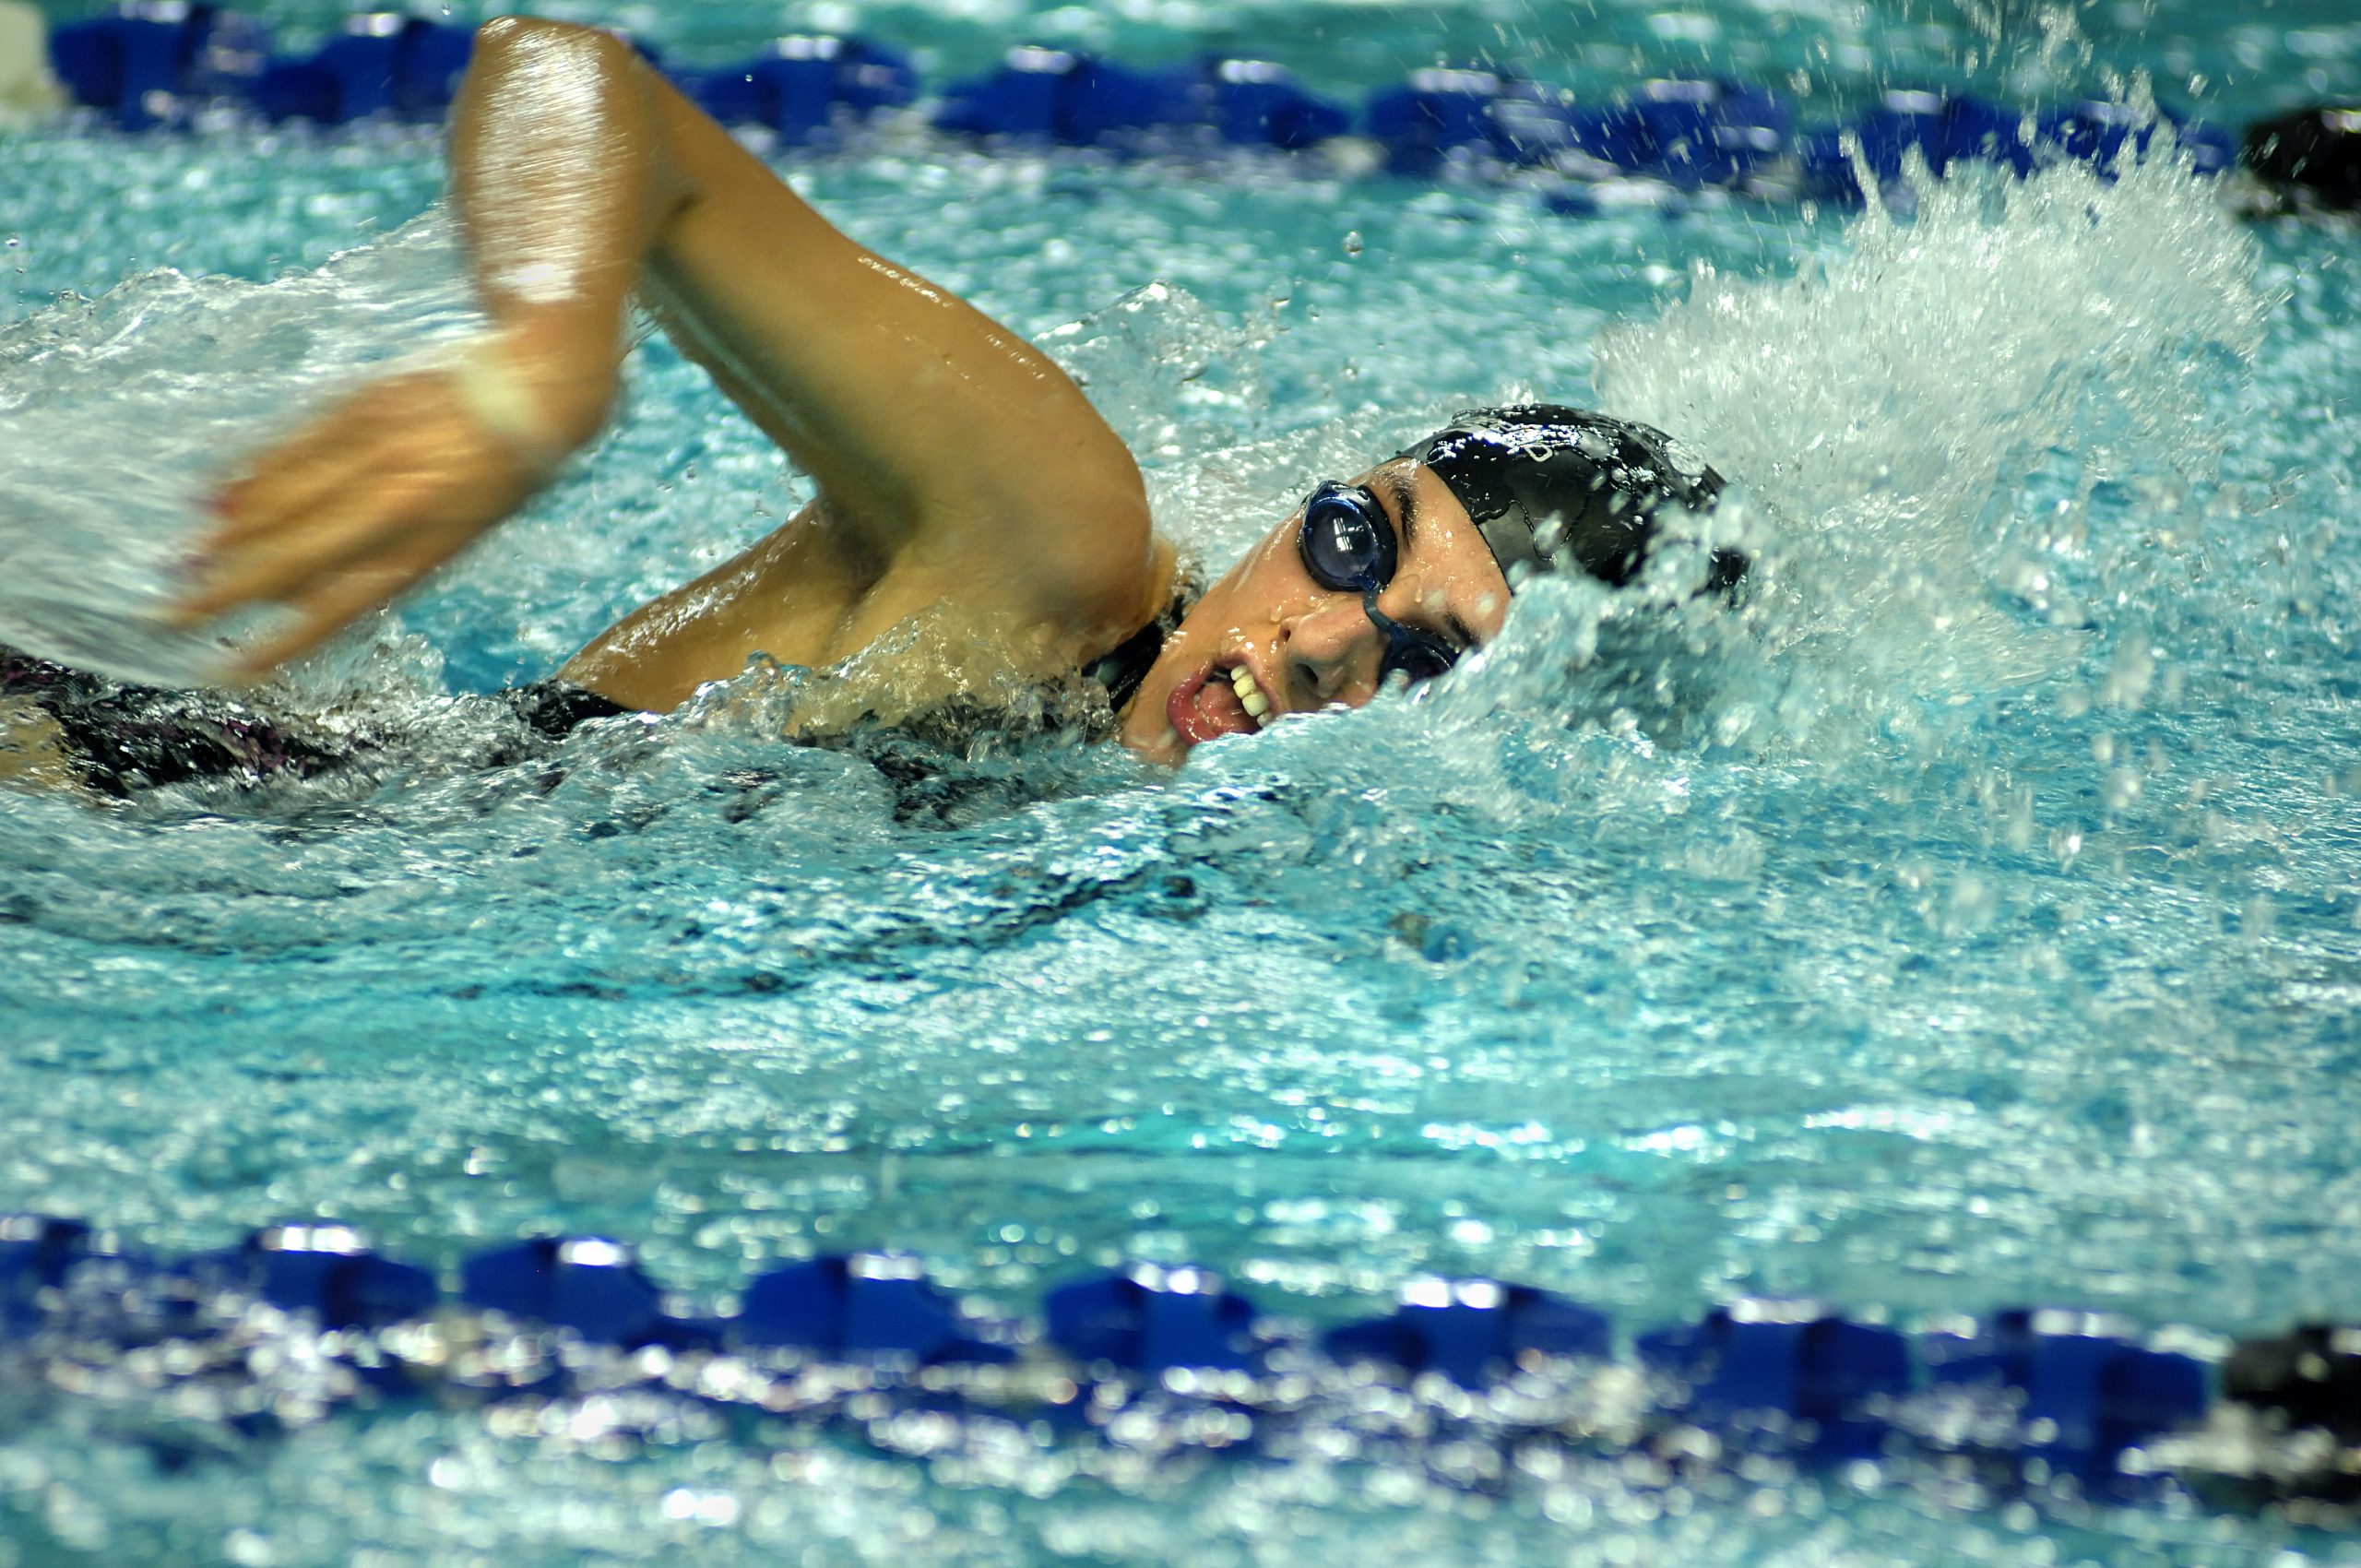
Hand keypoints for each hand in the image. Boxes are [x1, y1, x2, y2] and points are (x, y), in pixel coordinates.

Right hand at [172, 344, 603, 677]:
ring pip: (283, 500)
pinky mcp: (359, 405)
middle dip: (228, 589)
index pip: (340, 606)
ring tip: (182, 565)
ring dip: (227, 536)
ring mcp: (375, 451)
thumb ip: (390, 562)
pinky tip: (212, 498)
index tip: (234, 668)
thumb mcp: (461, 535)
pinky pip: (291, 446)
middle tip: (172, 614)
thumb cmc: (500, 475)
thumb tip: (306, 596)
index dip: (282, 641)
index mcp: (430, 546)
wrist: (537, 387)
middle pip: (295, 555)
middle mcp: (398, 502)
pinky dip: (249, 475)